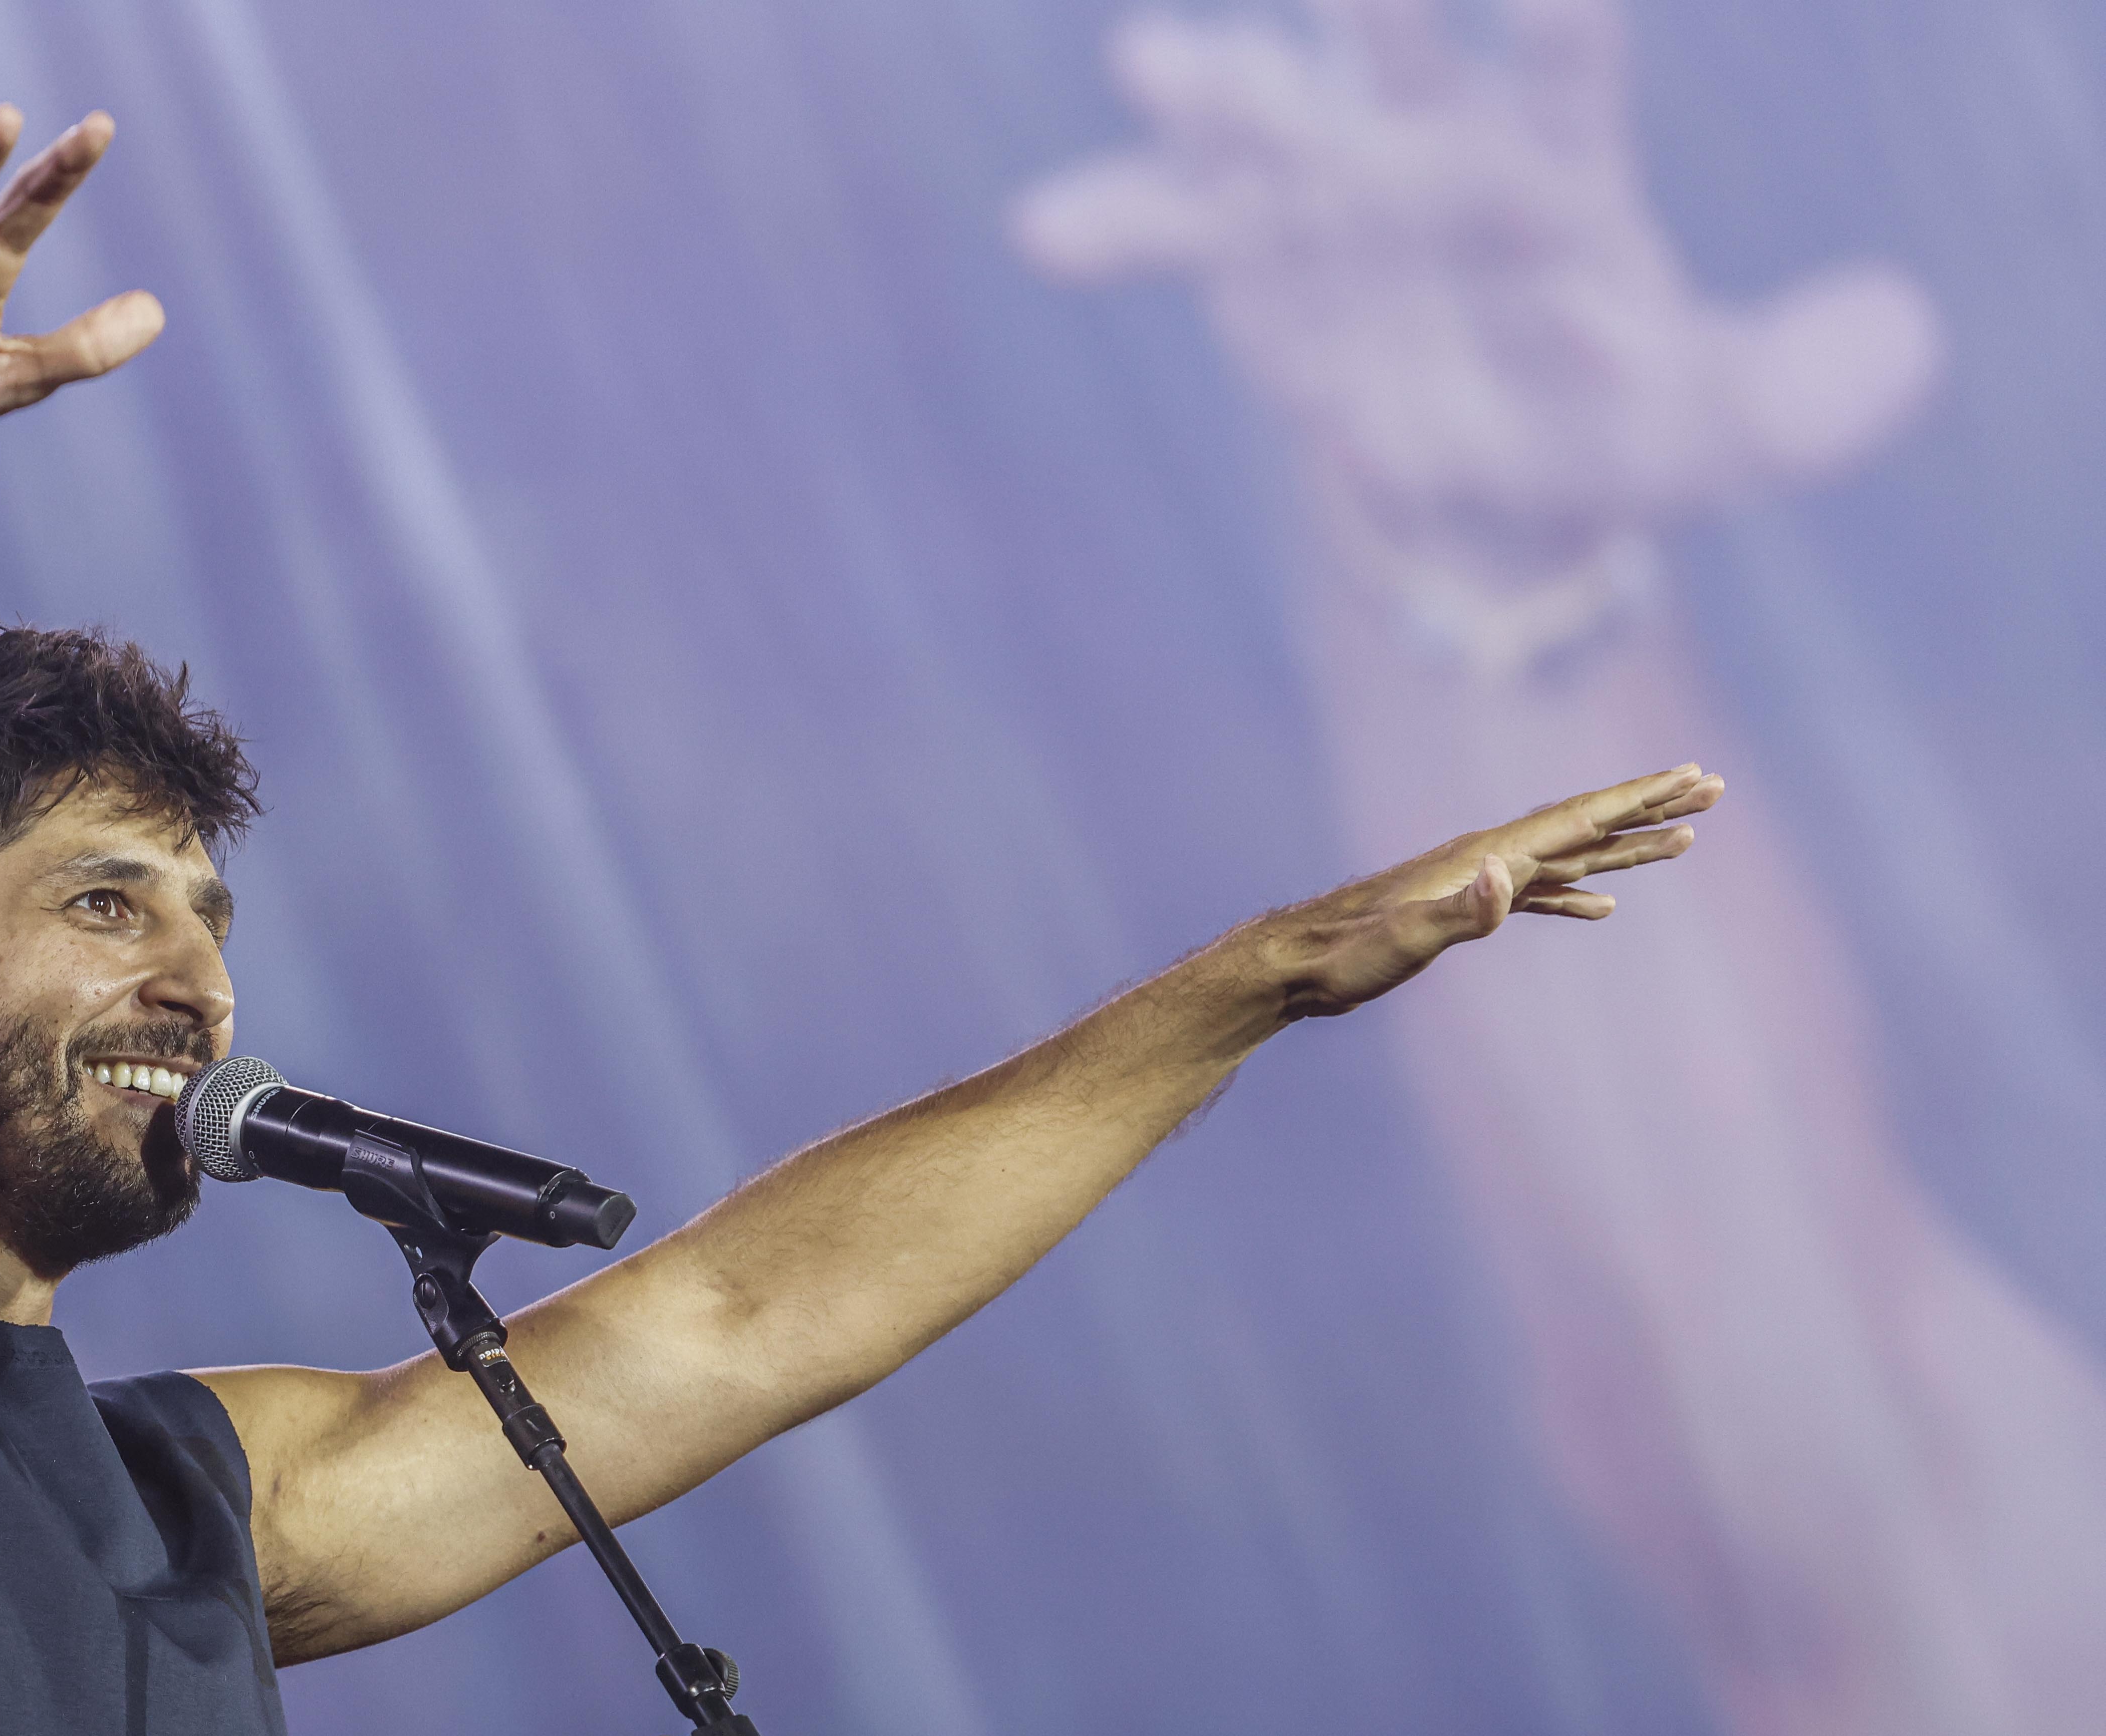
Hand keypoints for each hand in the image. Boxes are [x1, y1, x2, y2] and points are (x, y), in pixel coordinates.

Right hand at [1011, 0, 1937, 580]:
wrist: (1488, 469)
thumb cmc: (1617, 423)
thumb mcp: (1727, 423)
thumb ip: (1816, 386)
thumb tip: (1907, 339)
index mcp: (1559, 166)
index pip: (1569, 73)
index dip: (1562, 30)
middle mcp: (1438, 155)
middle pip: (1406, 56)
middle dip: (1379, 5)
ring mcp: (1332, 202)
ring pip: (1271, 129)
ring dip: (1218, 95)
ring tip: (1155, 57)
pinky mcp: (1249, 263)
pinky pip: (1175, 231)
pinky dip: (1116, 222)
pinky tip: (1048, 224)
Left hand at [1257, 761, 1717, 1016]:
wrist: (1295, 966)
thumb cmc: (1345, 954)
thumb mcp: (1404, 939)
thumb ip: (1461, 911)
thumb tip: (1508, 876)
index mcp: (1486, 857)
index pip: (1578, 818)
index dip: (1638, 797)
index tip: (1691, 774)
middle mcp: (1489, 859)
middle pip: (1586, 824)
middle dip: (1651, 807)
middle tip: (1714, 788)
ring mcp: (1479, 884)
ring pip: (1570, 857)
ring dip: (1626, 847)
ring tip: (1684, 839)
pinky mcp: (1464, 911)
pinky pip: (1539, 895)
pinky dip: (1577, 895)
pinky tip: (1603, 907)